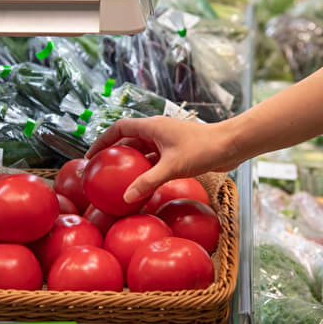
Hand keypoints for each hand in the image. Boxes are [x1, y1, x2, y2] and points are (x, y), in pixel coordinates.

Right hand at [85, 116, 240, 203]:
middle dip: (114, 153)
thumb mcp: (172, 167)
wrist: (230, 145)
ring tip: (117, 179)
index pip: (119, 128)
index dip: (103, 139)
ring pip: (142, 151)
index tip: (92, 155)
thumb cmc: (203, 149)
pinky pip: (155, 160)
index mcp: (152, 126)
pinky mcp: (176, 152)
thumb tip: (127, 197)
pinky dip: (146, 170)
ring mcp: (167, 141)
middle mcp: (157, 131)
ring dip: (130, 163)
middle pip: (128, 140)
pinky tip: (142, 185)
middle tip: (101, 169)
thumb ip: (148, 181)